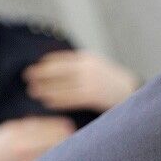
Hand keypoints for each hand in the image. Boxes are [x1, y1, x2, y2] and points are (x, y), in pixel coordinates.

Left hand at [23, 50, 138, 112]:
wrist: (133, 92)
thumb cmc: (113, 83)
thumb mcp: (97, 68)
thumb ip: (81, 67)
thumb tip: (59, 70)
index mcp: (87, 58)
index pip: (60, 58)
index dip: (46, 63)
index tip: (36, 66)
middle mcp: (87, 68)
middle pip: (57, 70)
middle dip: (41, 73)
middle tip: (26, 77)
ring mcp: (89, 81)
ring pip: (61, 85)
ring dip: (45, 88)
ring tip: (33, 92)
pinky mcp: (92, 95)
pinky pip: (69, 98)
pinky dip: (57, 100)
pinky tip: (47, 102)